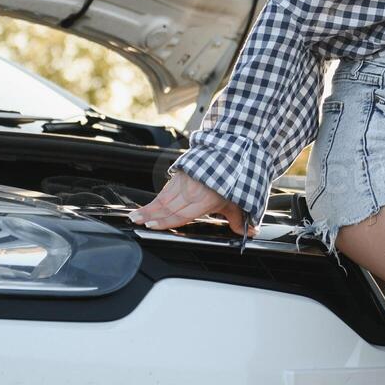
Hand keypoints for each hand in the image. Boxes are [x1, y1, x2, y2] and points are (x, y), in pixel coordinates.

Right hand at [129, 170, 258, 238]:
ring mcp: (184, 182)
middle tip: (136, 221)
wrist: (231, 151)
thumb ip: (238, 220)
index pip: (180, 214)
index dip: (165, 221)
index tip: (151, 225)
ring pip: (163, 197)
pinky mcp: (181, 175)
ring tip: (135, 216)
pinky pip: (166, 189)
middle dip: (150, 215)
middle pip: (167, 206)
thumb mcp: (238, 201)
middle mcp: (191, 191)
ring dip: (149, 208)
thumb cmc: (233, 178)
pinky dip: (155, 198)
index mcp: (204, 199)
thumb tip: (250, 233)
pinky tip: (148, 206)